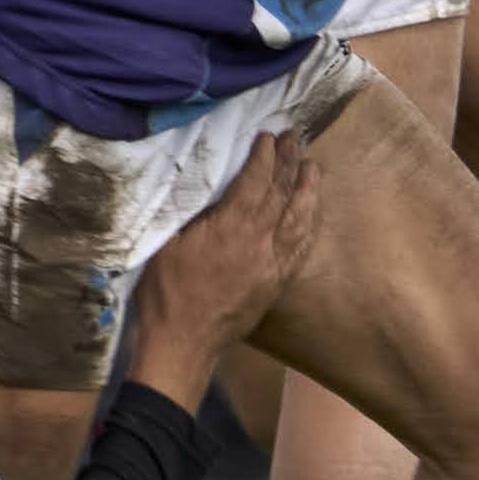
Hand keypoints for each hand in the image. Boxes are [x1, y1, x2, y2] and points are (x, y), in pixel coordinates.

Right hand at [123, 131, 315, 395]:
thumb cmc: (165, 291)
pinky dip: (309, 225)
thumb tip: (207, 181)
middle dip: (289, 163)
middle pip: (281, 194)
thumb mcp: (167, 241)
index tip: (268, 136)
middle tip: (296, 137)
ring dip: (308, 190)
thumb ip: (192, 210)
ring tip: (313, 166)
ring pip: (299, 219)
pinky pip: (300, 248)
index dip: (263, 156)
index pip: (255, 181)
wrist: (182, 343)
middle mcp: (259, 242)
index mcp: (231, 227)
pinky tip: (312, 213)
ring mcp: (272, 265)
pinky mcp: (276, 284)